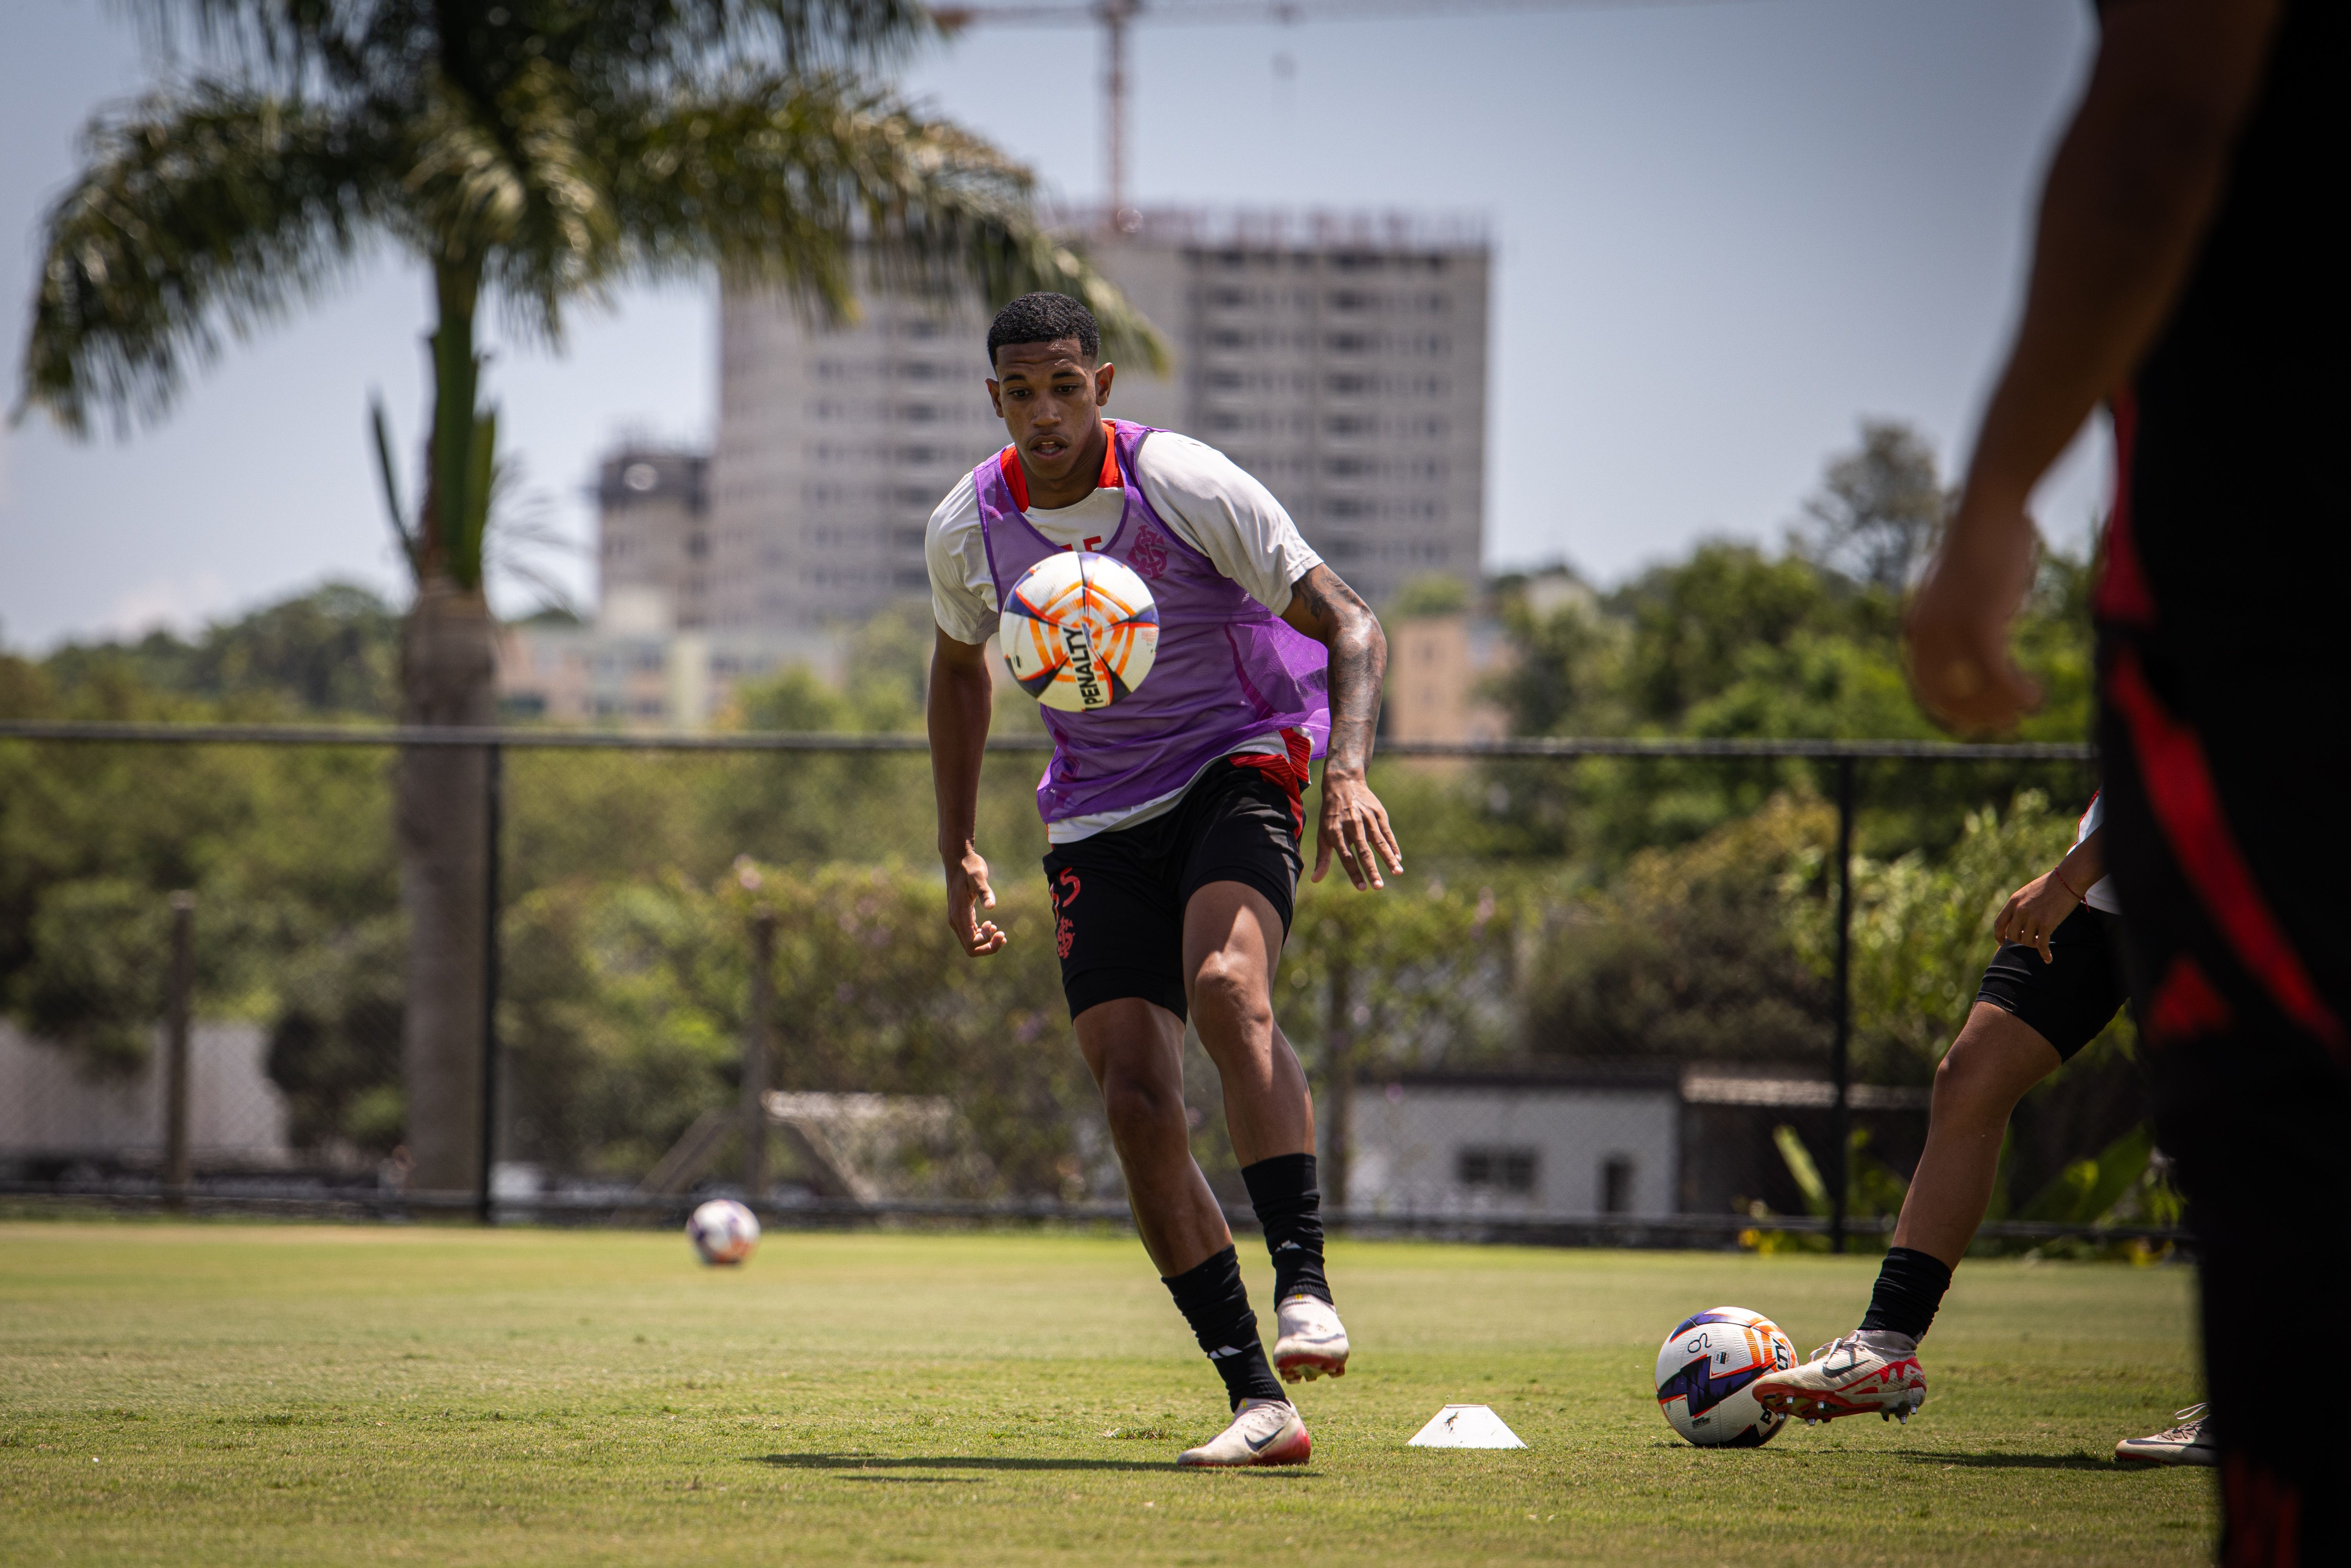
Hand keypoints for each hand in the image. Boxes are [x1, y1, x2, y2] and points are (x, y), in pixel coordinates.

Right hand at [943, 844, 1006, 956]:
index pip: (971, 944)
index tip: (998, 929)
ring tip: (1000, 932)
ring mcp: (957, 920)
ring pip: (970, 943)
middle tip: (1003, 935)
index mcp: (959, 915)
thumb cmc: (969, 866)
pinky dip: (982, 935)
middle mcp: (955, 921)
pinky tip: (992, 926)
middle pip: (970, 948)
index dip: (986, 943)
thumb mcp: (979, 877)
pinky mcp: (962, 916)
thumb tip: (991, 906)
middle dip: (988, 947)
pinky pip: (971, 934)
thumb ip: (984, 891)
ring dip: (986, 942)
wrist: (957, 858)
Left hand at [1313, 770, 1403, 890]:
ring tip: (1397, 873)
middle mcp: (1351, 825)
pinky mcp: (1378, 813)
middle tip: (1379, 886)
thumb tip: (1314, 880)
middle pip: (1363, 851)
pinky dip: (1392, 846)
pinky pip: (1387, 832)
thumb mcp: (1323, 833)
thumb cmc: (1331, 814)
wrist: (1343, 783)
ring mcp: (1366, 818)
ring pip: (1379, 842)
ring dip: (1388, 858)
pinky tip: (1397, 859)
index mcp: (1335, 832)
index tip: (1362, 888)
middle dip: (1371, 870)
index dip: (1354, 873)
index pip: (1346, 857)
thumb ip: (1322, 858)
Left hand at [1904, 487, 2041, 734]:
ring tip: (2024, 712)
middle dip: (1976, 716)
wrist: (1990, 511)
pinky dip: (2017, 692)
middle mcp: (1925, 632)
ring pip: (1975, 689)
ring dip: (2002, 707)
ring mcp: (1949, 629)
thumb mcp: (1962, 590)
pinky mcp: (1979, 623)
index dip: (1950, 711)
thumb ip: (1961, 619)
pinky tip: (2035, 697)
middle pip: (1947, 695)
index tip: (1973, 725)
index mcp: (1917, 626)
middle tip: (2004, 726)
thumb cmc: (1984, 545)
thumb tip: (1977, 644)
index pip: (1925, 686)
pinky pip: (1997, 674)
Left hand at [1994, 870, 2080, 962]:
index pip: (1999, 924)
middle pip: (2012, 936)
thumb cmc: (2050, 885)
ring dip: (2034, 943)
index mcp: (2014, 902)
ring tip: (2042, 940)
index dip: (1998, 935)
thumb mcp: (2028, 892)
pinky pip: (2041, 945)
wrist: (2067, 879)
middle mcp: (2020, 910)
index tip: (2000, 942)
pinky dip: (2044, 954)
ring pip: (2026, 941)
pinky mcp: (2046, 924)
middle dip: (2020, 939)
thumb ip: (2020, 906)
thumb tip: (2017, 921)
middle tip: (2030, 938)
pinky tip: (2048, 959)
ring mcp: (2032, 917)